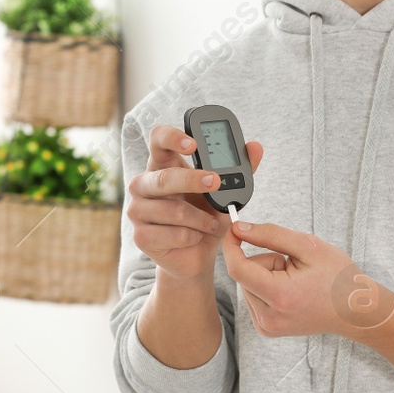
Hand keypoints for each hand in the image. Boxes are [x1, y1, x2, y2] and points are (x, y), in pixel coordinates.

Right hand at [128, 123, 263, 282]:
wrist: (196, 255)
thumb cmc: (206, 216)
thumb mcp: (224, 192)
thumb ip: (239, 169)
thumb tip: (256, 147)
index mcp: (162, 165)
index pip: (157, 139)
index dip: (172, 137)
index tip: (193, 144)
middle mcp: (143, 184)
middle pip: (163, 177)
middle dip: (192, 180)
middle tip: (216, 183)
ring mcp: (137, 210)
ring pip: (173, 210)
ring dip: (201, 219)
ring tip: (212, 224)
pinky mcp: (141, 236)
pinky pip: (173, 234)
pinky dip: (193, 237)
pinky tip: (195, 237)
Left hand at [220, 219, 393, 338]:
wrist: (355, 310)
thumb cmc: (338, 278)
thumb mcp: (307, 247)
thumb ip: (270, 235)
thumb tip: (239, 228)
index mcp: (280, 296)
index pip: (237, 268)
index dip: (232, 246)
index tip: (235, 229)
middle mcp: (268, 317)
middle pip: (244, 275)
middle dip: (264, 262)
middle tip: (293, 266)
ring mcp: (267, 327)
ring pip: (248, 285)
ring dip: (266, 276)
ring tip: (296, 280)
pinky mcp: (267, 329)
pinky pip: (254, 297)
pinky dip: (267, 288)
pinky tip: (290, 291)